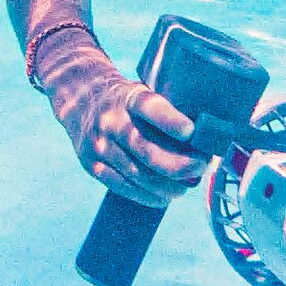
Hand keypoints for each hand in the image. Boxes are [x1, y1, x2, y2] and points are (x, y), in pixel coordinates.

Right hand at [54, 58, 206, 202]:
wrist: (80, 99)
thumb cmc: (125, 99)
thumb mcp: (142, 90)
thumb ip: (167, 109)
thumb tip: (205, 137)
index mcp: (128, 97)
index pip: (149, 107)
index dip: (170, 120)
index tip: (192, 132)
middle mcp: (111, 121)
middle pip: (147, 150)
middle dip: (180, 164)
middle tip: (201, 166)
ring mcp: (99, 146)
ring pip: (139, 174)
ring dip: (169, 185)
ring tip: (188, 184)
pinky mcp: (92, 166)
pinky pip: (125, 188)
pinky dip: (149, 196)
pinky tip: (165, 196)